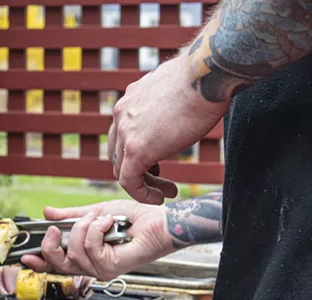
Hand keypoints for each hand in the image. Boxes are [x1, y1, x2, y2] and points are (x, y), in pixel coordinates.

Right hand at [21, 200, 174, 279]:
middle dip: (52, 244)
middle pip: (58, 264)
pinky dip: (97, 229)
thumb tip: (47, 212)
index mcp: (85, 255)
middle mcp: (91, 265)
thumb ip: (70, 216)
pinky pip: (90, 248)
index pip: (56, 264)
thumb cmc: (134, 217)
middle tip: (56, 228)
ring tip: (99, 218)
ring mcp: (101, 269)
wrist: (157, 219)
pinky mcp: (111, 267)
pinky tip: (108, 223)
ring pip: (73, 252)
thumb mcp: (93, 213)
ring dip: (84, 228)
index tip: (26, 255)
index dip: (39, 261)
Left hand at [108, 53, 229, 204]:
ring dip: (144, 184)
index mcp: (130, 100)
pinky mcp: (135, 148)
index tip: (158, 165)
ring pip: (122, 169)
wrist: (207, 74)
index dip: (138, 154)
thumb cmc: (203, 78)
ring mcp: (125, 131)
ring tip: (166, 192)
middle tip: (162, 181)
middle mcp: (121, 114)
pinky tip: (159, 198)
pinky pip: (128, 180)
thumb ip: (166, 104)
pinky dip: (142, 193)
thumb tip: (179, 107)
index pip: (123, 135)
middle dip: (141, 170)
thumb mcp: (175, 90)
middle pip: (119, 153)